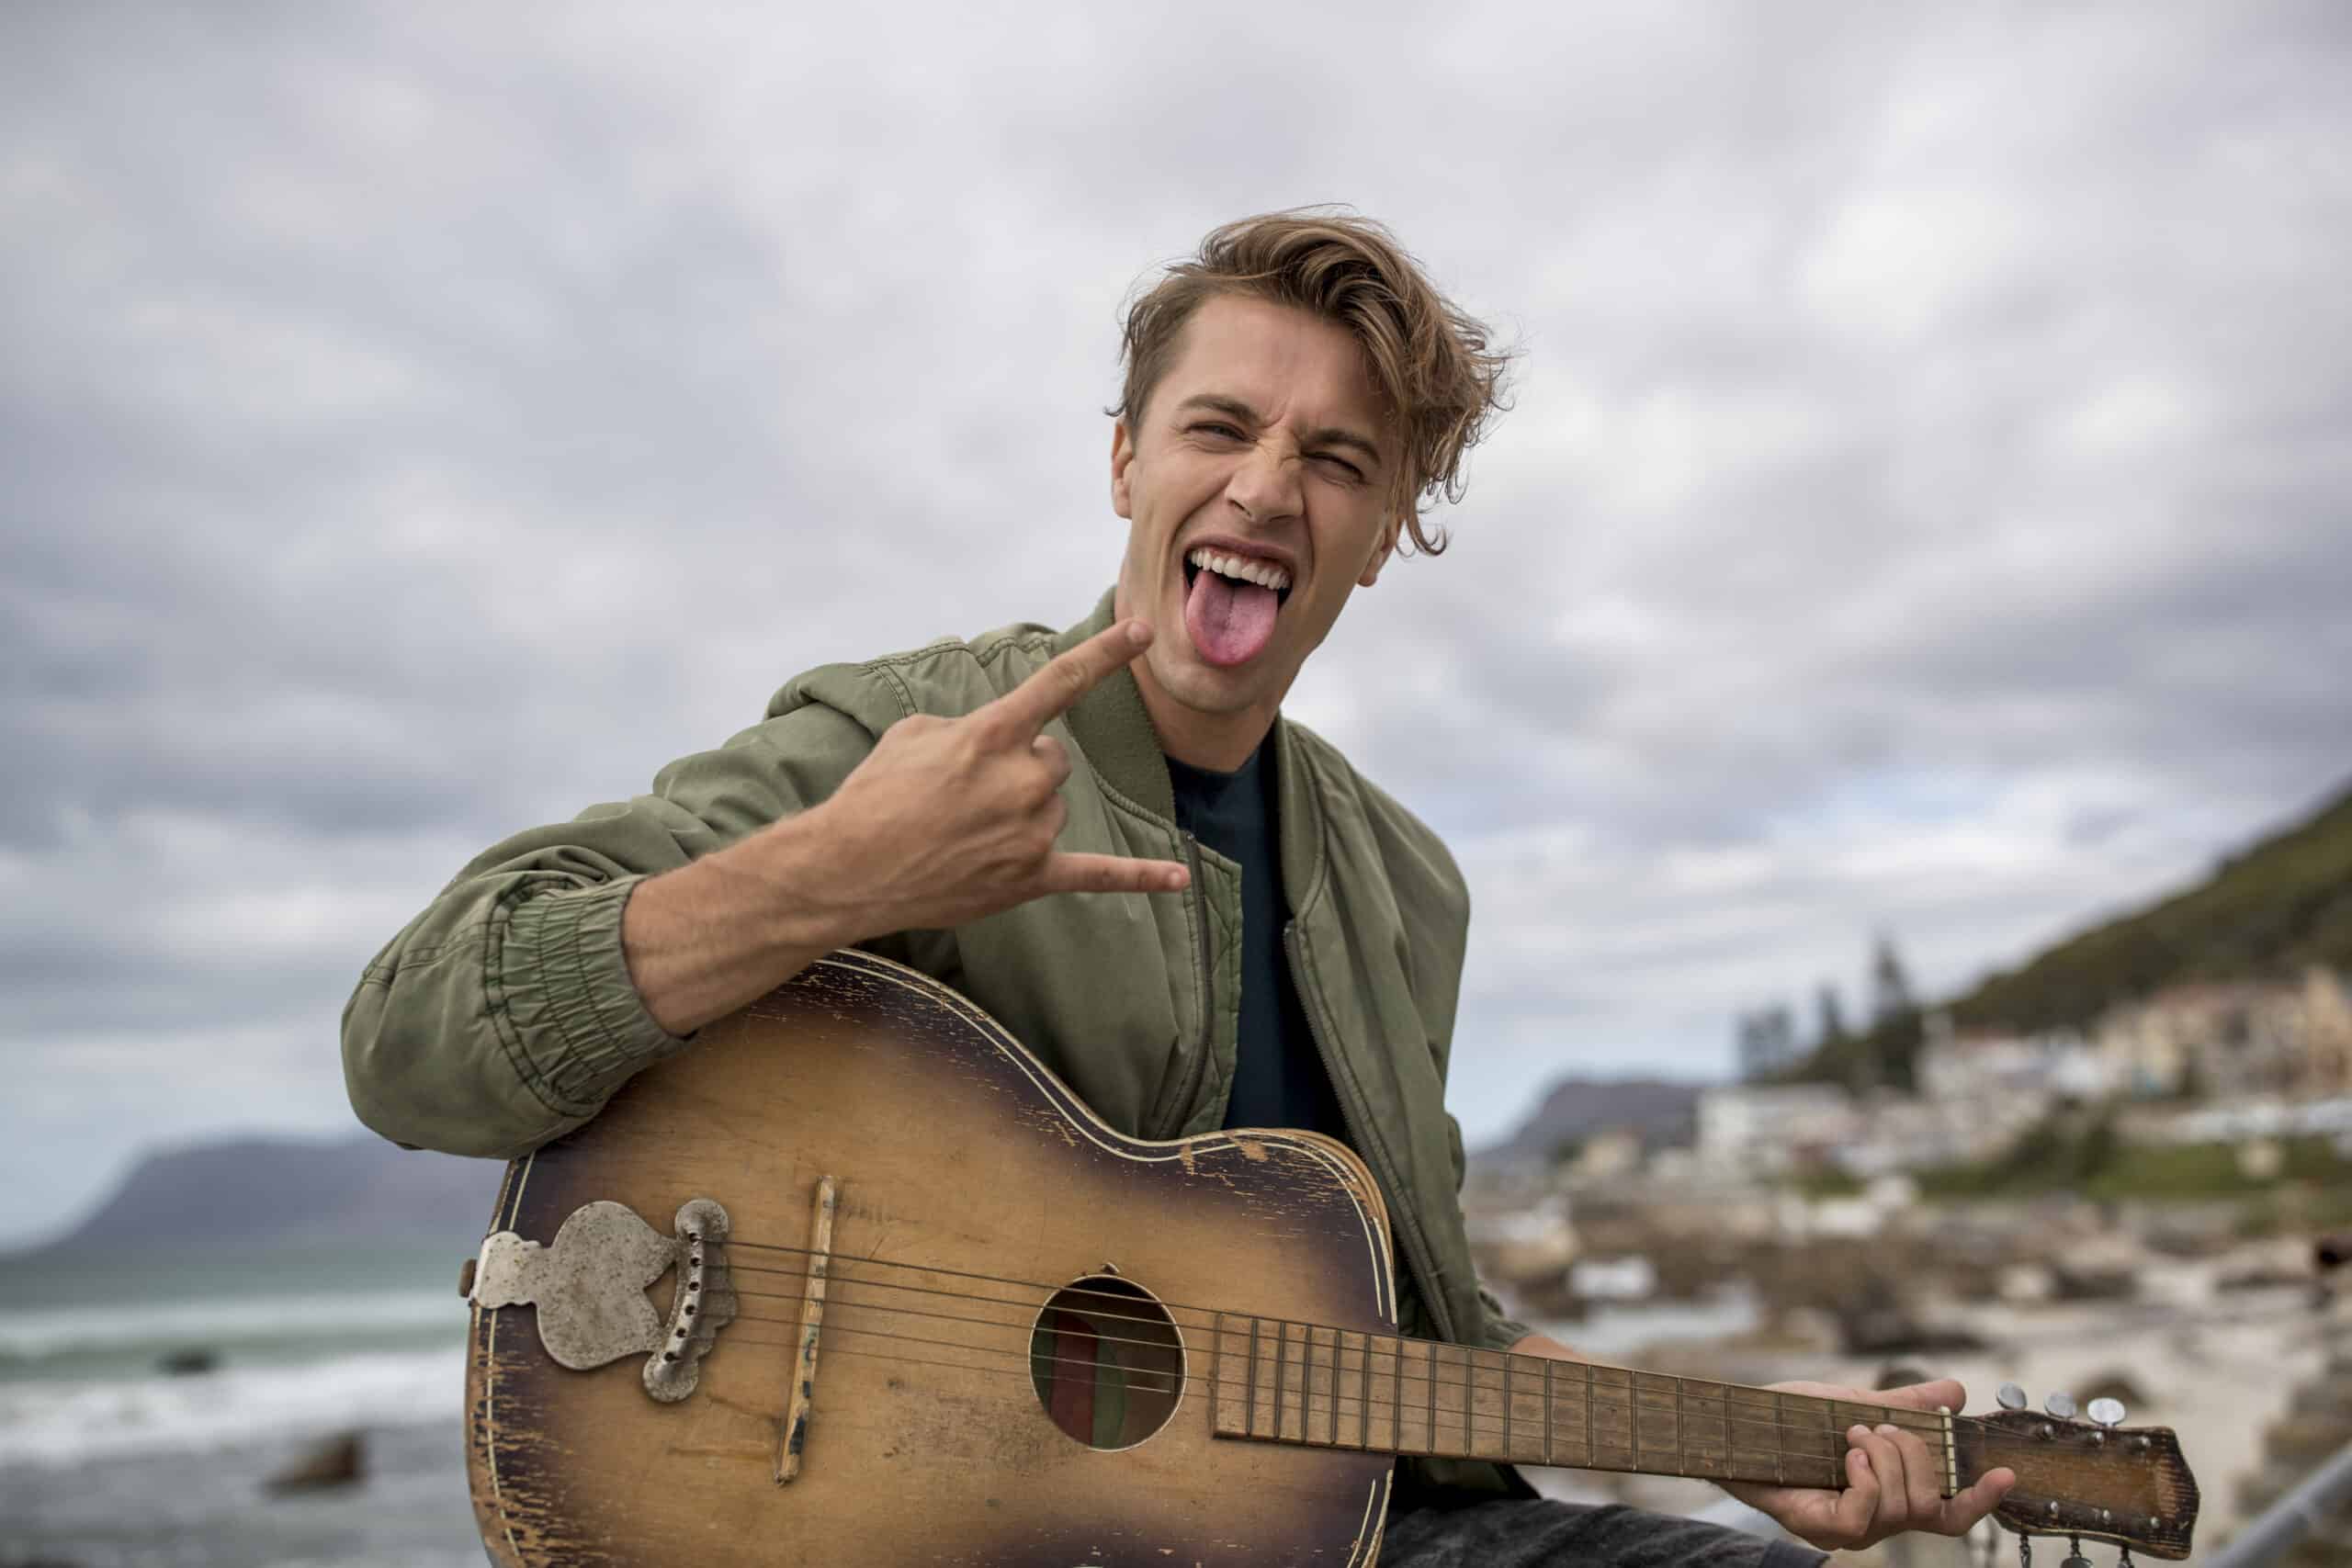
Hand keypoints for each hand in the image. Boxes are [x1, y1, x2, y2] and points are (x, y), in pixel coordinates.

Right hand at [798, 618, 1191, 938]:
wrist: (847, 869)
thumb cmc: (874, 795)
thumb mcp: (913, 733)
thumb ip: (968, 727)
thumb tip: (995, 745)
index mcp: (992, 735)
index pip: (1061, 682)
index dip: (1106, 654)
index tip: (1142, 631)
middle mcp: (1021, 780)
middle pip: (1052, 759)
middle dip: (1019, 768)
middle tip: (966, 792)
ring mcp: (1031, 832)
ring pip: (1052, 806)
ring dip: (1020, 811)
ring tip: (963, 830)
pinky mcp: (1031, 878)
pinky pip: (1098, 875)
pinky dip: (1141, 877)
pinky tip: (1177, 876)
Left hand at [1722, 1378, 2014, 1550]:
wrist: (1737, 1422)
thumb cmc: (1790, 1419)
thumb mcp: (1855, 1403)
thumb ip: (1906, 1405)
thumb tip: (1955, 1392)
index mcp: (1891, 1495)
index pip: (1950, 1514)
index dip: (1982, 1500)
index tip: (2004, 1473)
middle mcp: (1876, 1520)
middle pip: (1931, 1504)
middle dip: (1913, 1454)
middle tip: (1874, 1427)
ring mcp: (1848, 1529)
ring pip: (1902, 1507)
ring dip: (1884, 1458)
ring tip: (1852, 1435)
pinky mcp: (1819, 1527)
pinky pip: (1864, 1516)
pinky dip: (1865, 1479)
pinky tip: (1848, 1456)